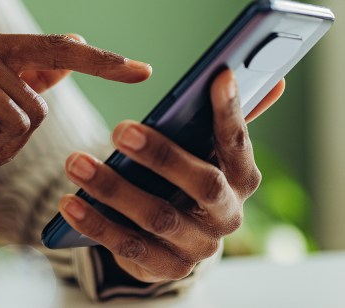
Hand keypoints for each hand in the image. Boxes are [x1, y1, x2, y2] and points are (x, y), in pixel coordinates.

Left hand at [58, 70, 283, 282]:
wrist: (174, 241)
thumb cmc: (188, 178)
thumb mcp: (206, 149)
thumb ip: (232, 116)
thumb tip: (275, 78)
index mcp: (242, 178)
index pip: (238, 142)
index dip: (231, 111)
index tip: (219, 77)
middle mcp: (227, 215)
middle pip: (202, 184)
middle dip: (161, 155)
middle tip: (120, 128)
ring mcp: (198, 246)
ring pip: (157, 216)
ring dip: (113, 188)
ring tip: (76, 161)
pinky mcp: (165, 269)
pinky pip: (128, 247)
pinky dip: (96, 224)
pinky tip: (69, 202)